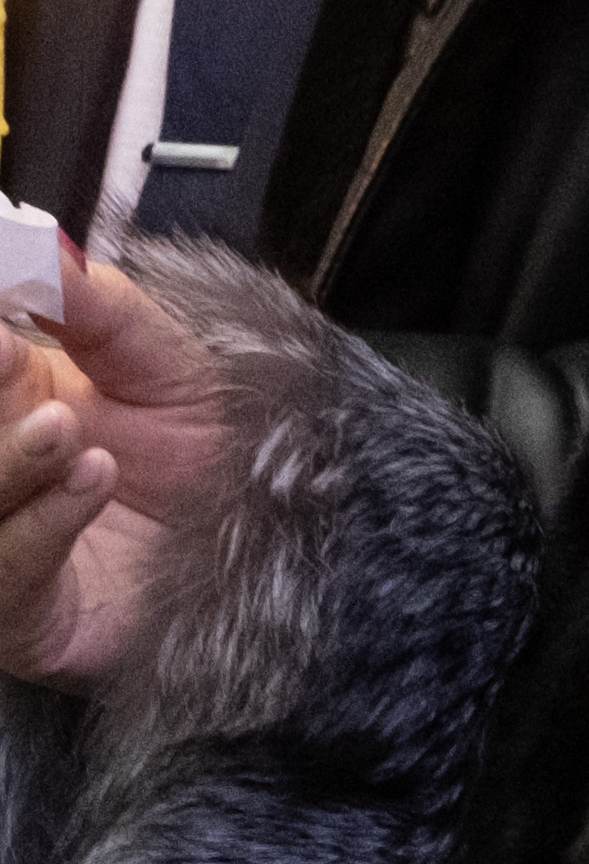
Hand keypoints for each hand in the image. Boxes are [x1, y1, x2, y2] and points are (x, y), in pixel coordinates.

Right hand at [0, 260, 242, 687]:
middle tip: (6, 353)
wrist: (286, 540)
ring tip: (67, 430)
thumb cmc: (212, 449)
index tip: (3, 332)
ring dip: (5, 462)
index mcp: (1, 406)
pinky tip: (92, 479)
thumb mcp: (161, 358)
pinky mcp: (24, 618)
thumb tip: (38, 244)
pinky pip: (3, 572)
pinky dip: (41, 523)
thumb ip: (96, 305)